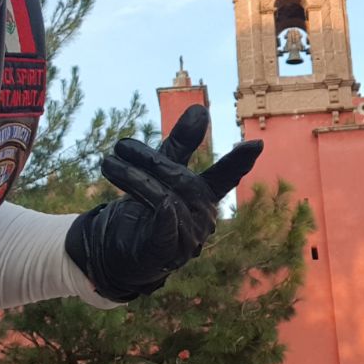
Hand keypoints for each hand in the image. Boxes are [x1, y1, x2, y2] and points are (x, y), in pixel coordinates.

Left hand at [64, 105, 262, 301]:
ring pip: (168, 200)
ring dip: (136, 180)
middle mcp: (202, 218)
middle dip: (152, 162)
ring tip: (108, 163)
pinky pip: (166, 230)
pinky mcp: (166, 254)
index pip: (224, 177)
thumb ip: (181, 144)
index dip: (238, 162)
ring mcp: (187, 239)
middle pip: (183, 182)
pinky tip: (145, 203)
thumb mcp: (160, 171)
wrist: (117, 251)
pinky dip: (160, 214)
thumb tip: (199, 108)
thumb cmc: (146, 209)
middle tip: (121, 145)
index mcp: (204, 197)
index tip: (255, 145)